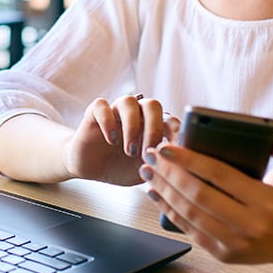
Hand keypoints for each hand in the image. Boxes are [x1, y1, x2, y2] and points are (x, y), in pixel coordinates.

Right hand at [64, 94, 178, 184]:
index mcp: (152, 125)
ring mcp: (115, 112)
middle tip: (149, 151)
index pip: (170, 120)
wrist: (91, 168)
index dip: (176, 133)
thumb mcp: (146, 171)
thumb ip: (162, 166)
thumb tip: (181, 166)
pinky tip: (111, 140)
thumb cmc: (120, 167)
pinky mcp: (94, 113)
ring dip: (132, 126)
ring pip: (128, 101)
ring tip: (129, 151)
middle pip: (152, 105)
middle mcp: (136, 114)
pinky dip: (108, 121)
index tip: (177, 152)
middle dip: (154, 128)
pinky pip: (101, 106)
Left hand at [139, 136, 272, 262]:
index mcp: (266, 201)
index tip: (167, 148)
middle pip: (199, 195)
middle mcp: (250, 224)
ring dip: (164, 191)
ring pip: (190, 214)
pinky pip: (190, 231)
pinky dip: (169, 212)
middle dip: (169, 173)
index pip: (220, 175)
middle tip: (151, 156)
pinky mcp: (224, 255)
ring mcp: (235, 243)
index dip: (190, 160)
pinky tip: (156, 194)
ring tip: (148, 172)